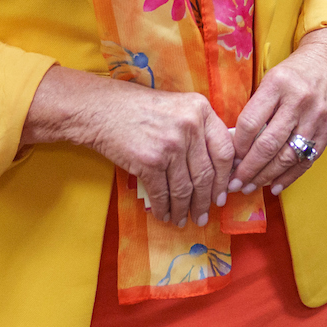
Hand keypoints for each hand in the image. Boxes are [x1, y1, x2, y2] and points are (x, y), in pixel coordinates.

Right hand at [22, 67, 238, 229]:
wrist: (101, 109)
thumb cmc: (139, 108)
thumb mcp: (179, 106)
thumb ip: (199, 129)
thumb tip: (216, 166)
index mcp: (201, 110)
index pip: (225, 150)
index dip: (225, 177)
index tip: (223, 193)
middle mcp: (190, 126)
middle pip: (206, 174)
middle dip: (206, 201)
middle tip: (204, 215)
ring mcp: (170, 145)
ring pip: (185, 188)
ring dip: (184, 209)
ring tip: (183, 219)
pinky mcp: (149, 161)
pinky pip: (162, 193)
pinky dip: (164, 208)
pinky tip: (164, 214)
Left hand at [227, 26, 326, 195]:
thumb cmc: (295, 71)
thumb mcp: (271, 79)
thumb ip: (256, 108)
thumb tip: (236, 146)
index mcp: (278, 84)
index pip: (250, 123)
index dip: (237, 146)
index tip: (229, 159)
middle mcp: (298, 100)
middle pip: (268, 144)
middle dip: (248, 169)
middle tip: (235, 184)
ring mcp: (316, 116)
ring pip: (287, 156)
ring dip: (266, 176)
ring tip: (252, 186)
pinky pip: (307, 159)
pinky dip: (290, 176)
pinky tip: (275, 185)